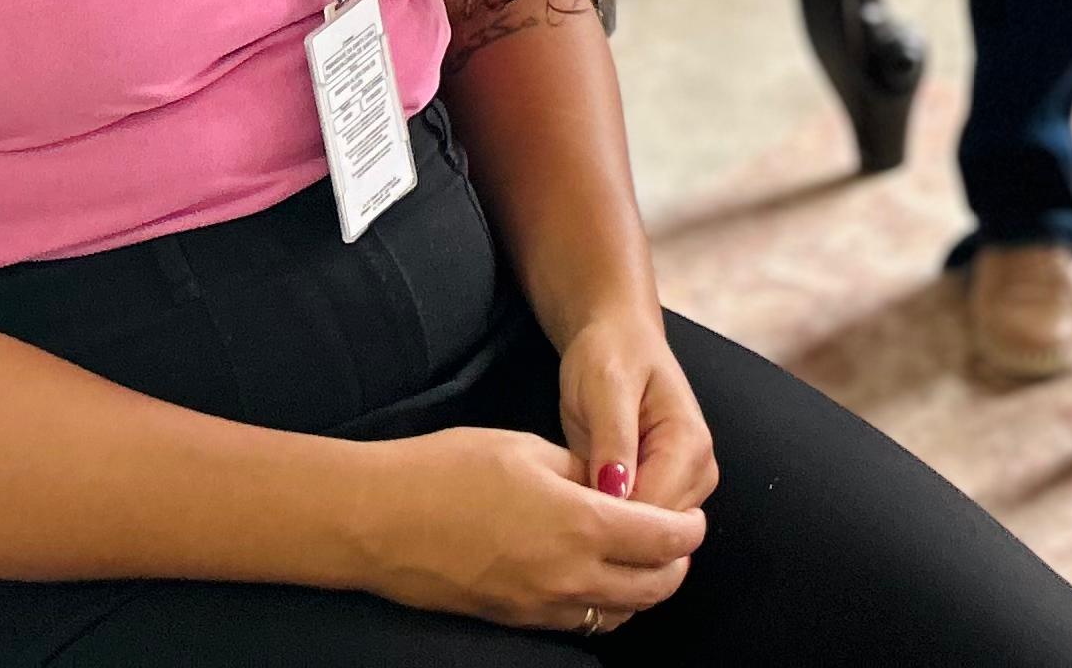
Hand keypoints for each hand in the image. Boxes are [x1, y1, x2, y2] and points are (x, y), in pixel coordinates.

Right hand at [354, 428, 703, 632]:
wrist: (379, 520)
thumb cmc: (449, 469)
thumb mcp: (528, 448)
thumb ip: (583, 471)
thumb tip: (615, 485)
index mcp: (581, 524)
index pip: (666, 541)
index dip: (689, 528)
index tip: (692, 514)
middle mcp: (570, 576)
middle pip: (654, 588)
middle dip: (676, 564)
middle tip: (678, 537)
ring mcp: (542, 606)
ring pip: (621, 614)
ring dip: (643, 589)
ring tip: (641, 556)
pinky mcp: (516, 620)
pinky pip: (582, 624)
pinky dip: (605, 605)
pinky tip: (596, 576)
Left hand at [557, 306, 719, 516]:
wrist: (615, 338)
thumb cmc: (610, 354)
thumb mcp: (606, 386)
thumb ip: (614, 438)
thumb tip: (617, 493)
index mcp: (690, 445)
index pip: (657, 513)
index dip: (610, 521)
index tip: (565, 514)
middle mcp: (697, 472)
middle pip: (656, 533)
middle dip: (609, 531)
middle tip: (559, 509)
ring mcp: (684, 486)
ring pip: (647, 537)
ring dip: (607, 530)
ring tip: (567, 505)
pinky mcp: (664, 492)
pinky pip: (637, 526)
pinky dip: (608, 523)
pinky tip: (578, 506)